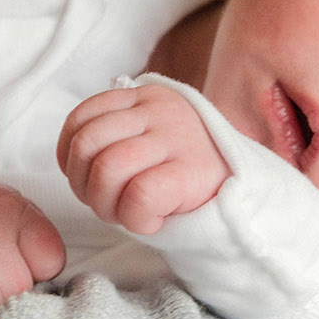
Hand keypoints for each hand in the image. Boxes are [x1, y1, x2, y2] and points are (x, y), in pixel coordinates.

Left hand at [58, 84, 229, 234]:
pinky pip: (138, 194)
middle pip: (87, 145)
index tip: (89, 181)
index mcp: (145, 97)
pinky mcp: (191, 171)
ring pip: (107, 168)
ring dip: (107, 206)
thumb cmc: (186, 176)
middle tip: (109, 204)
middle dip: (85, 187)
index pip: (80, 120)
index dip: (71, 160)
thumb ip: (114, 136)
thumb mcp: (150, 140)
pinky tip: (151, 220)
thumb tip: (72, 157)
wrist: (247, 194)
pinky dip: (135, 218)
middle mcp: (160, 111)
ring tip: (129, 214)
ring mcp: (177, 138)